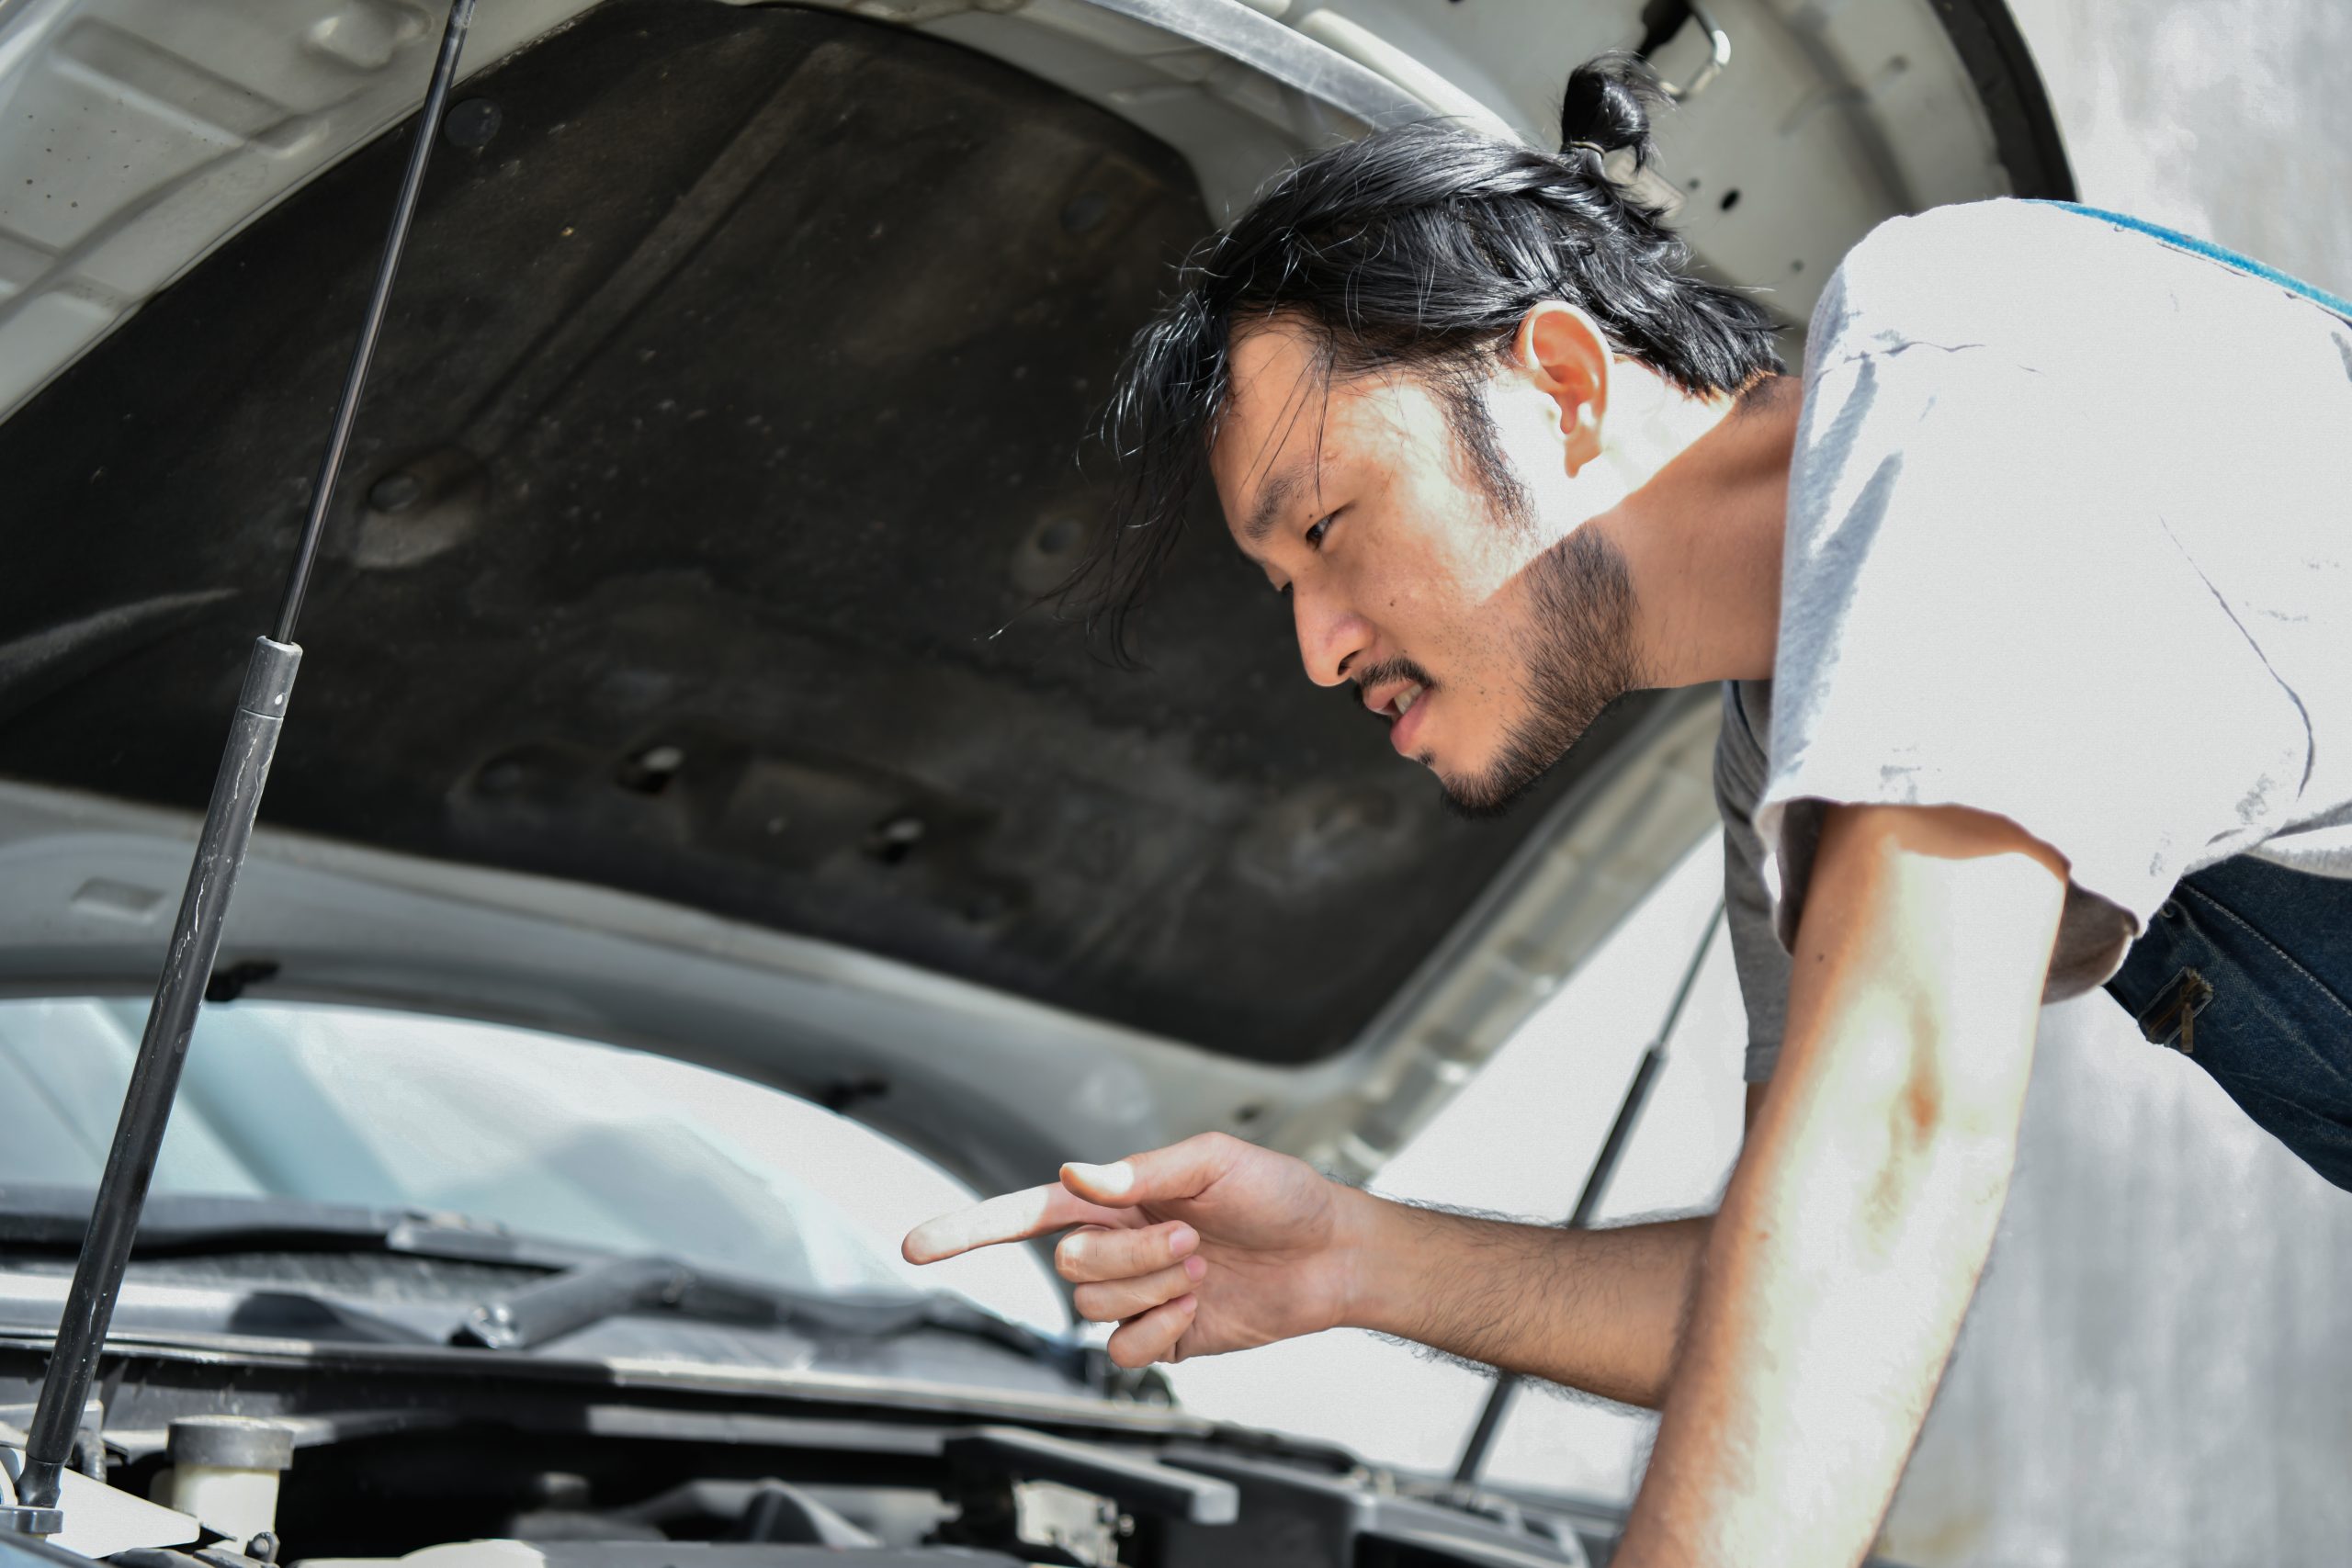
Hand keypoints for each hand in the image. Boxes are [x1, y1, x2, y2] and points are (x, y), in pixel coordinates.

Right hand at [902, 1132, 1361, 1367]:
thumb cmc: (1278, 1193)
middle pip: (1071, 1266)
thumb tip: (1076, 1172)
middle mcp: (1115, 1246)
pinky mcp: (1161, 1339)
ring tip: (1203, 1268)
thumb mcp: (1213, 1160)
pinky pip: (1123, 1353)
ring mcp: (1135, 1296)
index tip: (915, 1246)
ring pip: (1094, 1310)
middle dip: (1132, 1255)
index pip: (1022, 1214)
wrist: (1331, 1253)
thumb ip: (1140, 1169)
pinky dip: (1158, 1331)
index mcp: (1114, 1198)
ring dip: (1152, 1289)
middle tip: (1192, 1239)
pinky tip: (1196, 1311)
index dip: (967, 1229)